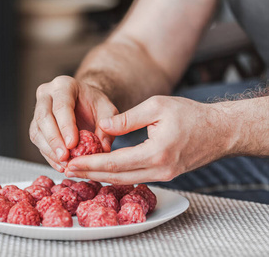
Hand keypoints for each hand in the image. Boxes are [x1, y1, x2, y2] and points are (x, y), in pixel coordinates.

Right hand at [29, 75, 117, 171]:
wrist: (85, 102)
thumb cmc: (95, 104)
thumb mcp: (108, 111)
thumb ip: (108, 127)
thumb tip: (103, 148)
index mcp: (64, 85)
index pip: (61, 106)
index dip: (65, 127)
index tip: (73, 145)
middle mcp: (46, 94)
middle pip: (43, 117)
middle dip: (54, 140)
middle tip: (65, 157)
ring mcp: (38, 109)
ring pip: (37, 131)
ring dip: (50, 150)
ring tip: (64, 164)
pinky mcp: (36, 125)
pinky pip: (37, 141)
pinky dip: (48, 155)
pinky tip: (60, 165)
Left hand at [65, 95, 231, 183]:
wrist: (220, 131)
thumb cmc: (191, 115)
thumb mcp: (157, 106)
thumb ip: (128, 118)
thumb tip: (103, 126)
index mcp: (156, 152)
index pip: (114, 163)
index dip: (90, 164)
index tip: (70, 163)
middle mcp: (159, 169)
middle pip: (116, 177)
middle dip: (89, 174)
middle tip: (66, 170)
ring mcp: (163, 175)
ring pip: (124, 180)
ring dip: (100, 176)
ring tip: (79, 171)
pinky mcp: (164, 174)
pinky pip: (135, 177)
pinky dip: (116, 174)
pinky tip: (102, 170)